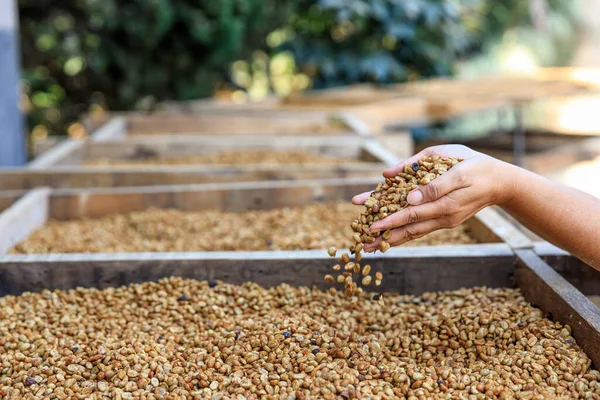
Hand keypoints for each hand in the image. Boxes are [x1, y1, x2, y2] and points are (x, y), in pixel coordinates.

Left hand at [352, 145, 516, 251]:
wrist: (500, 182)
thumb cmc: (474, 165)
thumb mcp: (452, 162)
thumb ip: (427, 177)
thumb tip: (402, 189)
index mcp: (445, 202)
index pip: (411, 214)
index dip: (389, 219)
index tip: (370, 225)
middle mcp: (443, 216)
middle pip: (408, 229)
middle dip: (383, 236)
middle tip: (362, 244)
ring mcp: (444, 221)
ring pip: (413, 232)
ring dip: (390, 240)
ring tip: (369, 247)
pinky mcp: (444, 221)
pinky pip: (420, 230)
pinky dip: (403, 236)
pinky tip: (389, 241)